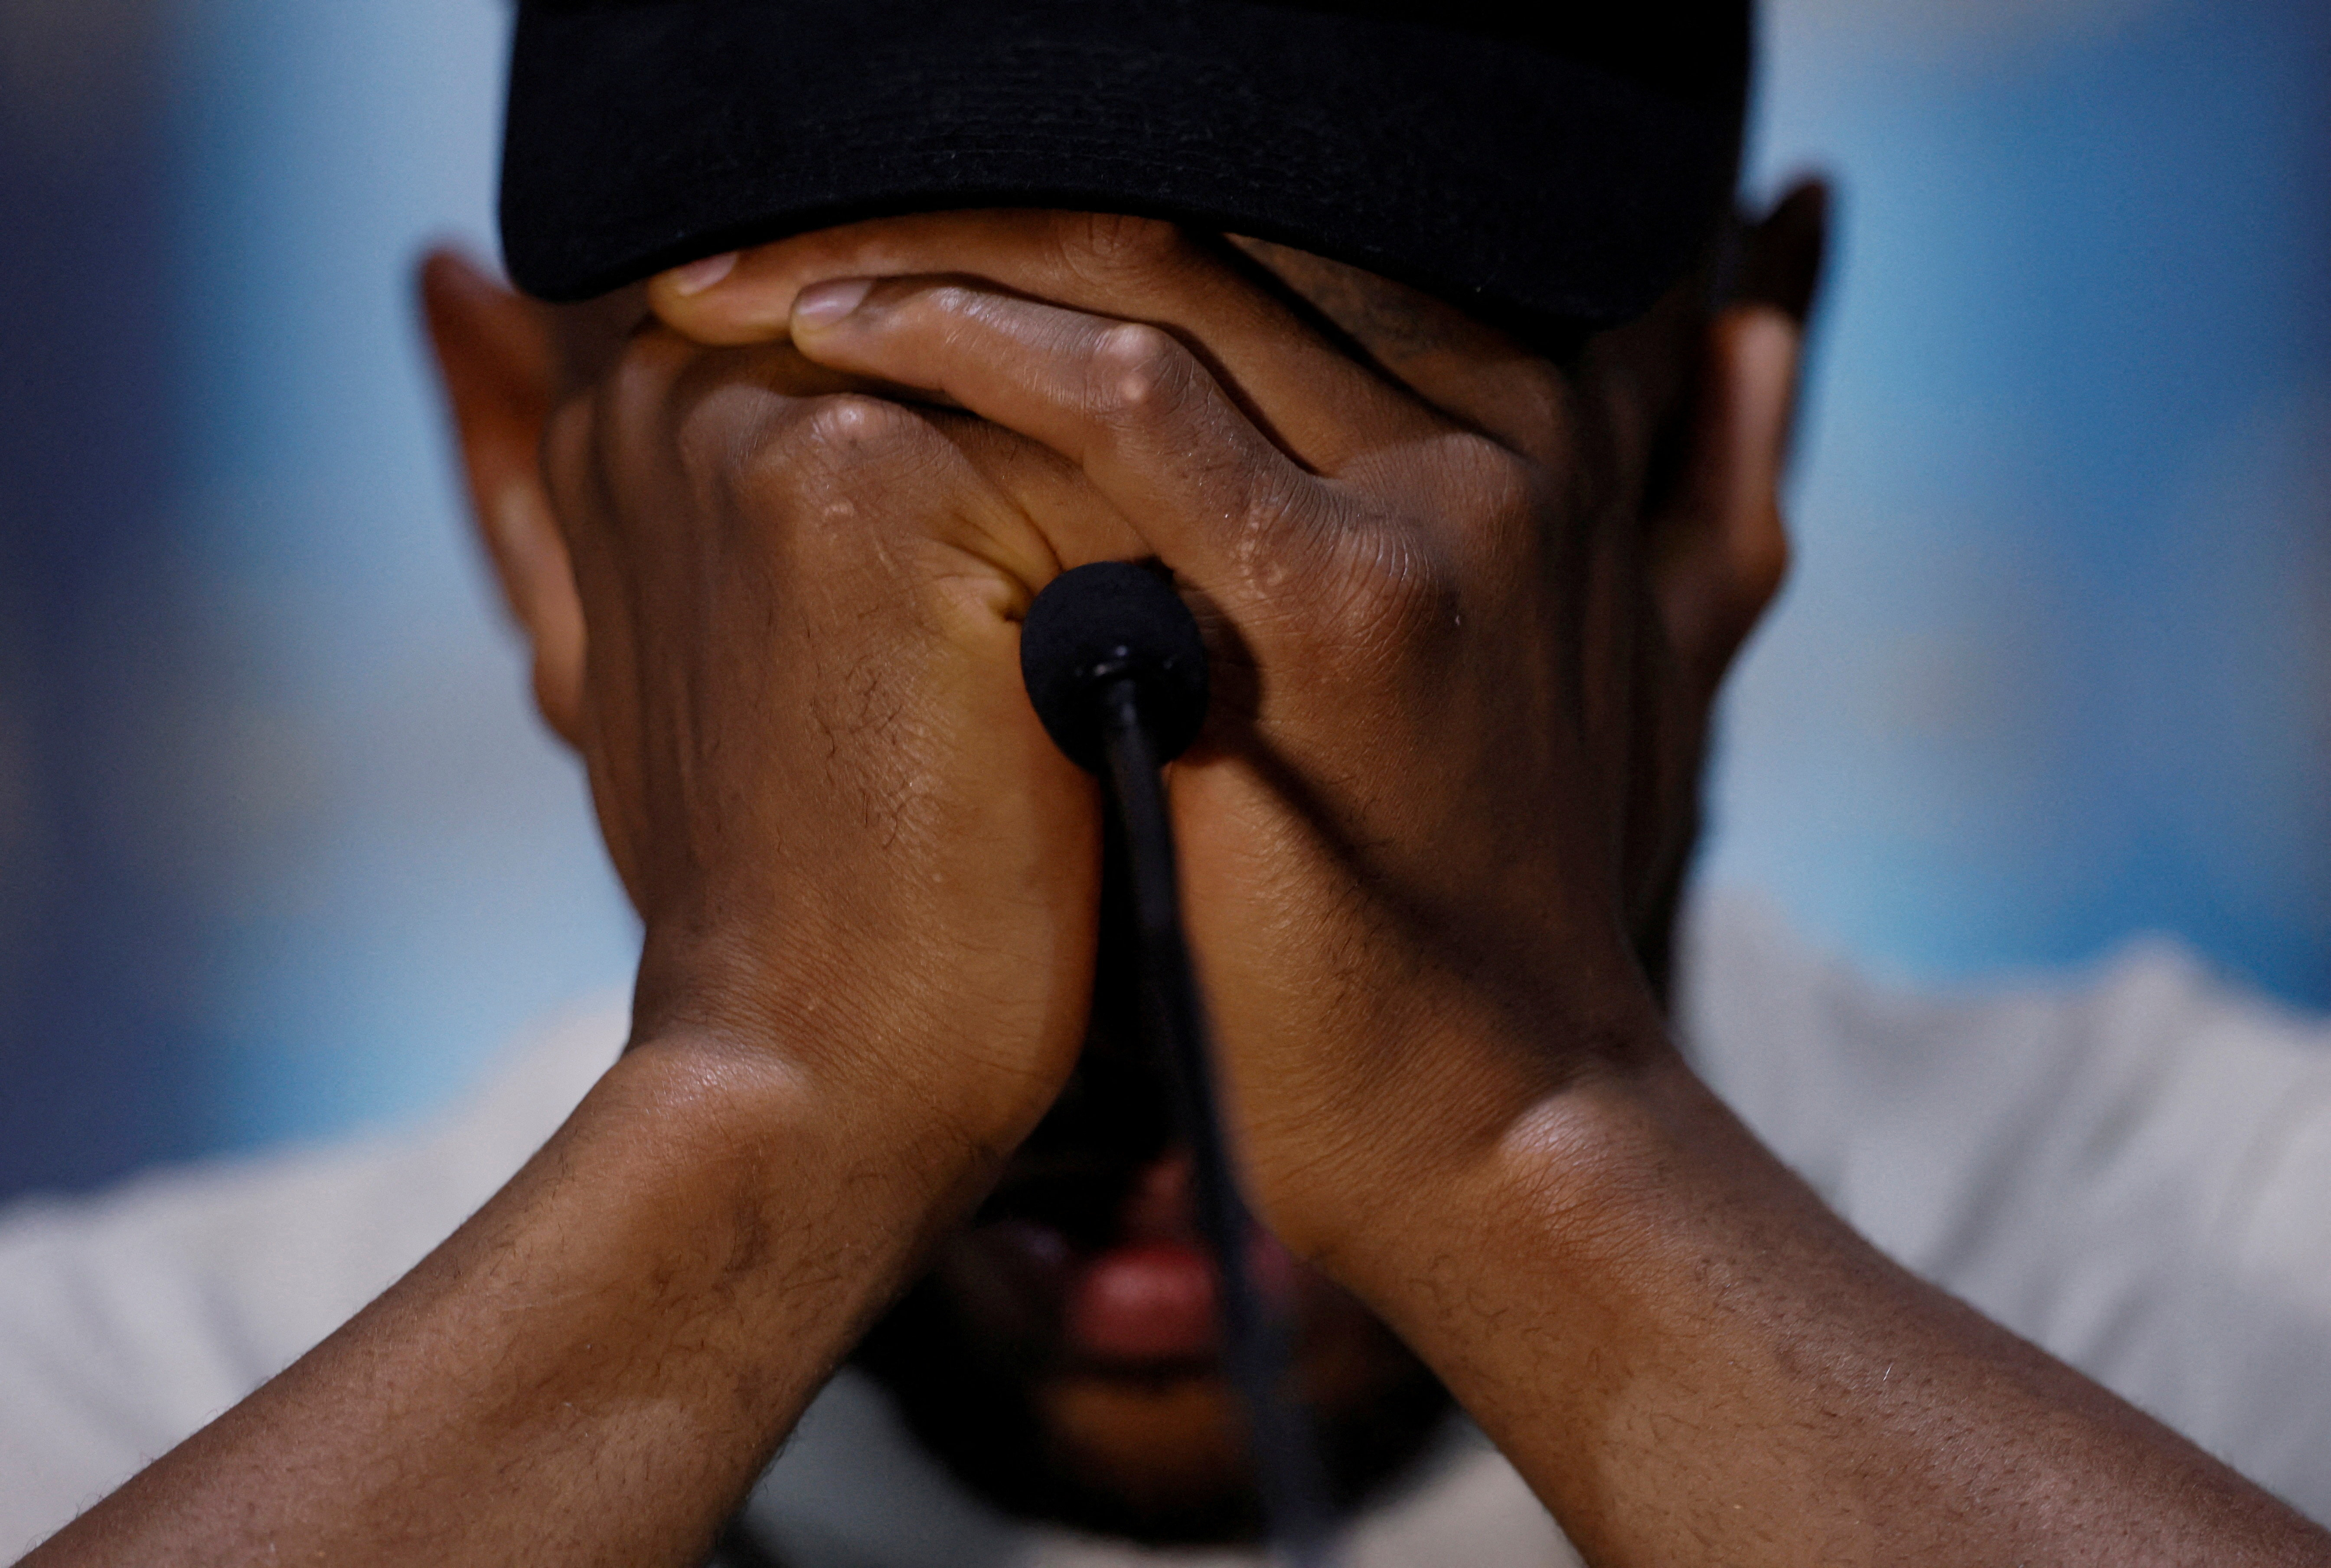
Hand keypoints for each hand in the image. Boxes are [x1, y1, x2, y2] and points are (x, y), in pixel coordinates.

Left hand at [646, 211, 1716, 1256]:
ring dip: (918, 247)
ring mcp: (1433, 501)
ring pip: (1158, 273)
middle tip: (748, 211)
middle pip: (1201, 217)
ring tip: (736, 274)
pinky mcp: (1351, 602)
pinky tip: (826, 339)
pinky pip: (1133, 402)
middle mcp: (1494, 423)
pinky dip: (963, 343)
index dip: (1041, 192)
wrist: (1465, 1109)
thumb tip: (1155, 413)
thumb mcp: (1364, 664)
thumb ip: (1304, 509)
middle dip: (954, 193)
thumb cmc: (1378, 906)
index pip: (1249, 229)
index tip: (857, 216)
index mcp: (1499, 417)